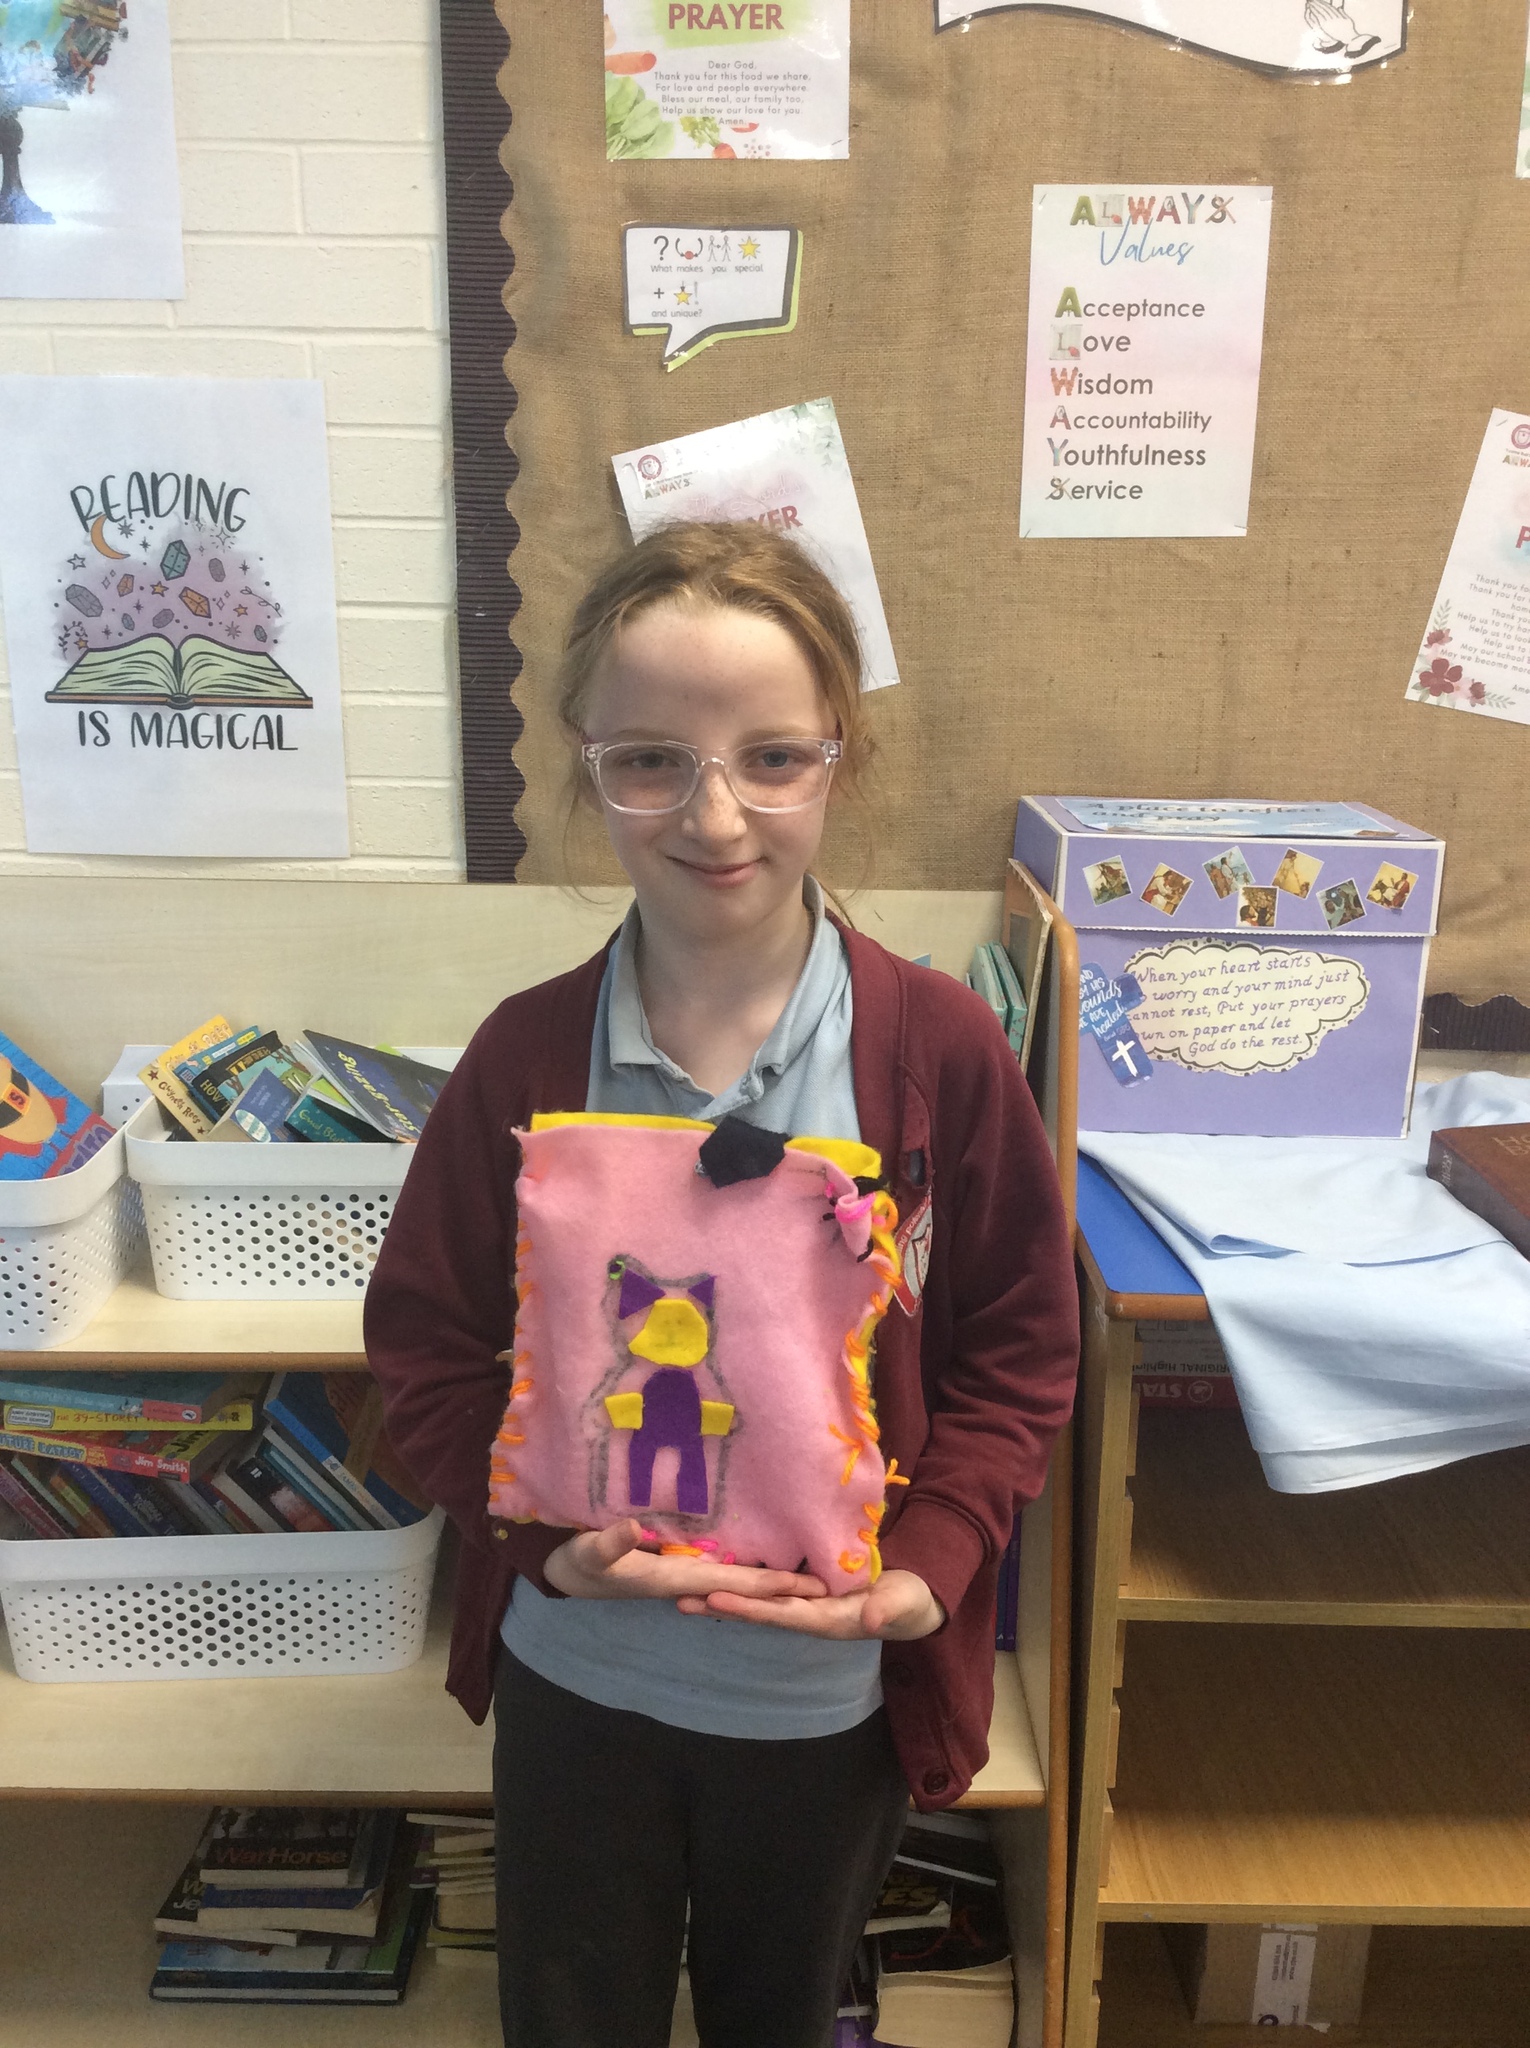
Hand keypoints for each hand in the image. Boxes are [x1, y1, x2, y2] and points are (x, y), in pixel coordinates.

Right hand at [544, 1519, 828, 1605]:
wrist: (565, 1574)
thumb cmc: (579, 1564)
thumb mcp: (590, 1553)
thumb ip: (610, 1543)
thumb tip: (633, 1528)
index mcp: (678, 1578)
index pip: (737, 1582)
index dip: (776, 1584)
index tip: (815, 1586)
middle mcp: (689, 1579)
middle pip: (749, 1583)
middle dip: (789, 1584)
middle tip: (836, 1580)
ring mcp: (685, 1573)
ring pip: (739, 1577)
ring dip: (774, 1576)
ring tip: (814, 1569)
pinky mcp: (678, 1564)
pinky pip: (722, 1565)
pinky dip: (749, 1564)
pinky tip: (767, 1554)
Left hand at [677, 1568, 944, 1640]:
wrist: (915, 1600)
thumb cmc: (910, 1601)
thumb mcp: (905, 1603)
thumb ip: (889, 1609)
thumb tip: (871, 1620)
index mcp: (829, 1619)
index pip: (782, 1613)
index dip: (749, 1608)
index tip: (716, 1599)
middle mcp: (810, 1614)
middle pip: (760, 1611)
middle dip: (723, 1605)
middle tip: (680, 1598)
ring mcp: (807, 1603)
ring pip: (760, 1601)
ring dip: (726, 1597)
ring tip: (685, 1590)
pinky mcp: (808, 1589)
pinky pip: (771, 1588)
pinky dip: (745, 1583)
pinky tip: (720, 1574)